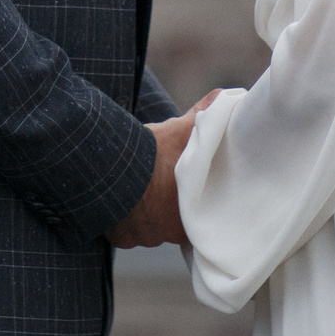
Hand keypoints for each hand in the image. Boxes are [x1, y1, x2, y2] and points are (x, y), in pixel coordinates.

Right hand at [106, 90, 222, 248]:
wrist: (108, 169)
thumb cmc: (152, 154)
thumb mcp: (180, 130)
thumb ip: (205, 116)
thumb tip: (226, 96)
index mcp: (193, 211)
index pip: (201, 213)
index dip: (196, 200)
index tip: (188, 188)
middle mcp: (172, 233)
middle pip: (175, 224)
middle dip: (170, 209)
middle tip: (163, 187)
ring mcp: (146, 238)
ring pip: (150, 229)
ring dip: (147, 215)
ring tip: (141, 192)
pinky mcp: (122, 238)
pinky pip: (126, 233)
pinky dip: (125, 222)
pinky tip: (123, 202)